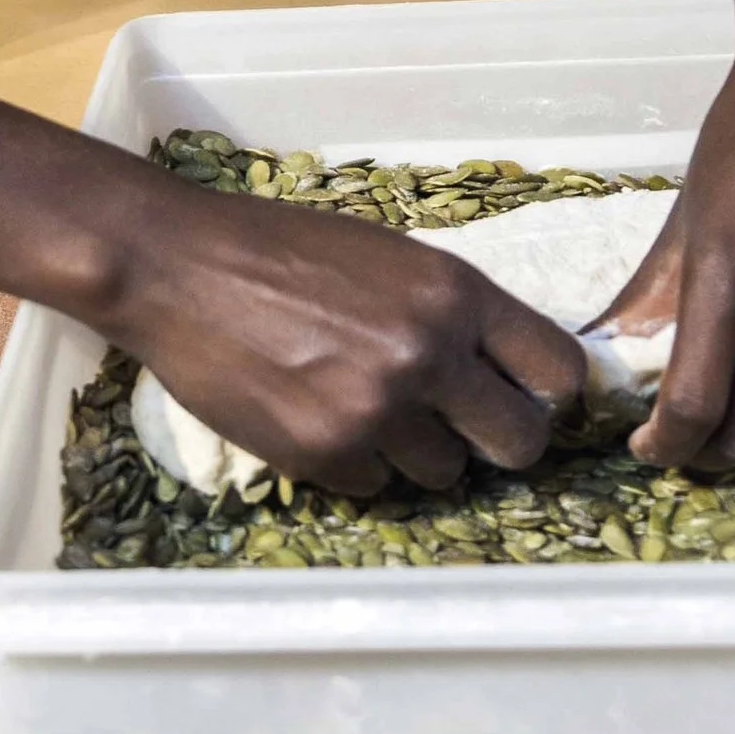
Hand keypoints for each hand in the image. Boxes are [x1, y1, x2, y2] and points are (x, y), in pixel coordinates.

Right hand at [110, 184, 584, 496]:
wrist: (177, 267)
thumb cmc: (280, 248)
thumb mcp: (389, 255)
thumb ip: (450, 309)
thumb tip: (503, 366)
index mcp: (454, 293)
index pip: (557, 371)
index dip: (544, 392)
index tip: (521, 395)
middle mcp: (427, 355)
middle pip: (517, 443)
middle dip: (494, 440)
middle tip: (459, 424)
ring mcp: (375, 410)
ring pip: (443, 473)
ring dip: (417, 452)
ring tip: (367, 407)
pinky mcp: (323, 453)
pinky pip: (374, 485)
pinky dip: (356, 462)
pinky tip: (319, 415)